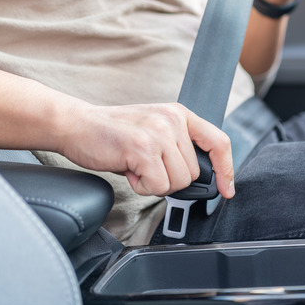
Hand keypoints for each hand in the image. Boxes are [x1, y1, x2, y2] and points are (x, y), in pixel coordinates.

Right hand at [58, 102, 234, 198]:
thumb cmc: (113, 134)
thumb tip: (201, 178)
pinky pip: (158, 186)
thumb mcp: (154, 130)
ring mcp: (158, 133)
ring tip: (136, 166)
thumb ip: (178, 147)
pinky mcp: (143, 149)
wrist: (76, 125)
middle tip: (145, 166)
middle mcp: (172, 120)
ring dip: (155, 183)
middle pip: (194, 173)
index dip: (226, 169)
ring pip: (178, 182)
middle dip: (170, 179)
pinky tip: (128, 170)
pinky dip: (142, 187)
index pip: (219, 142)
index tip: (227, 190)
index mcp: (180, 114)